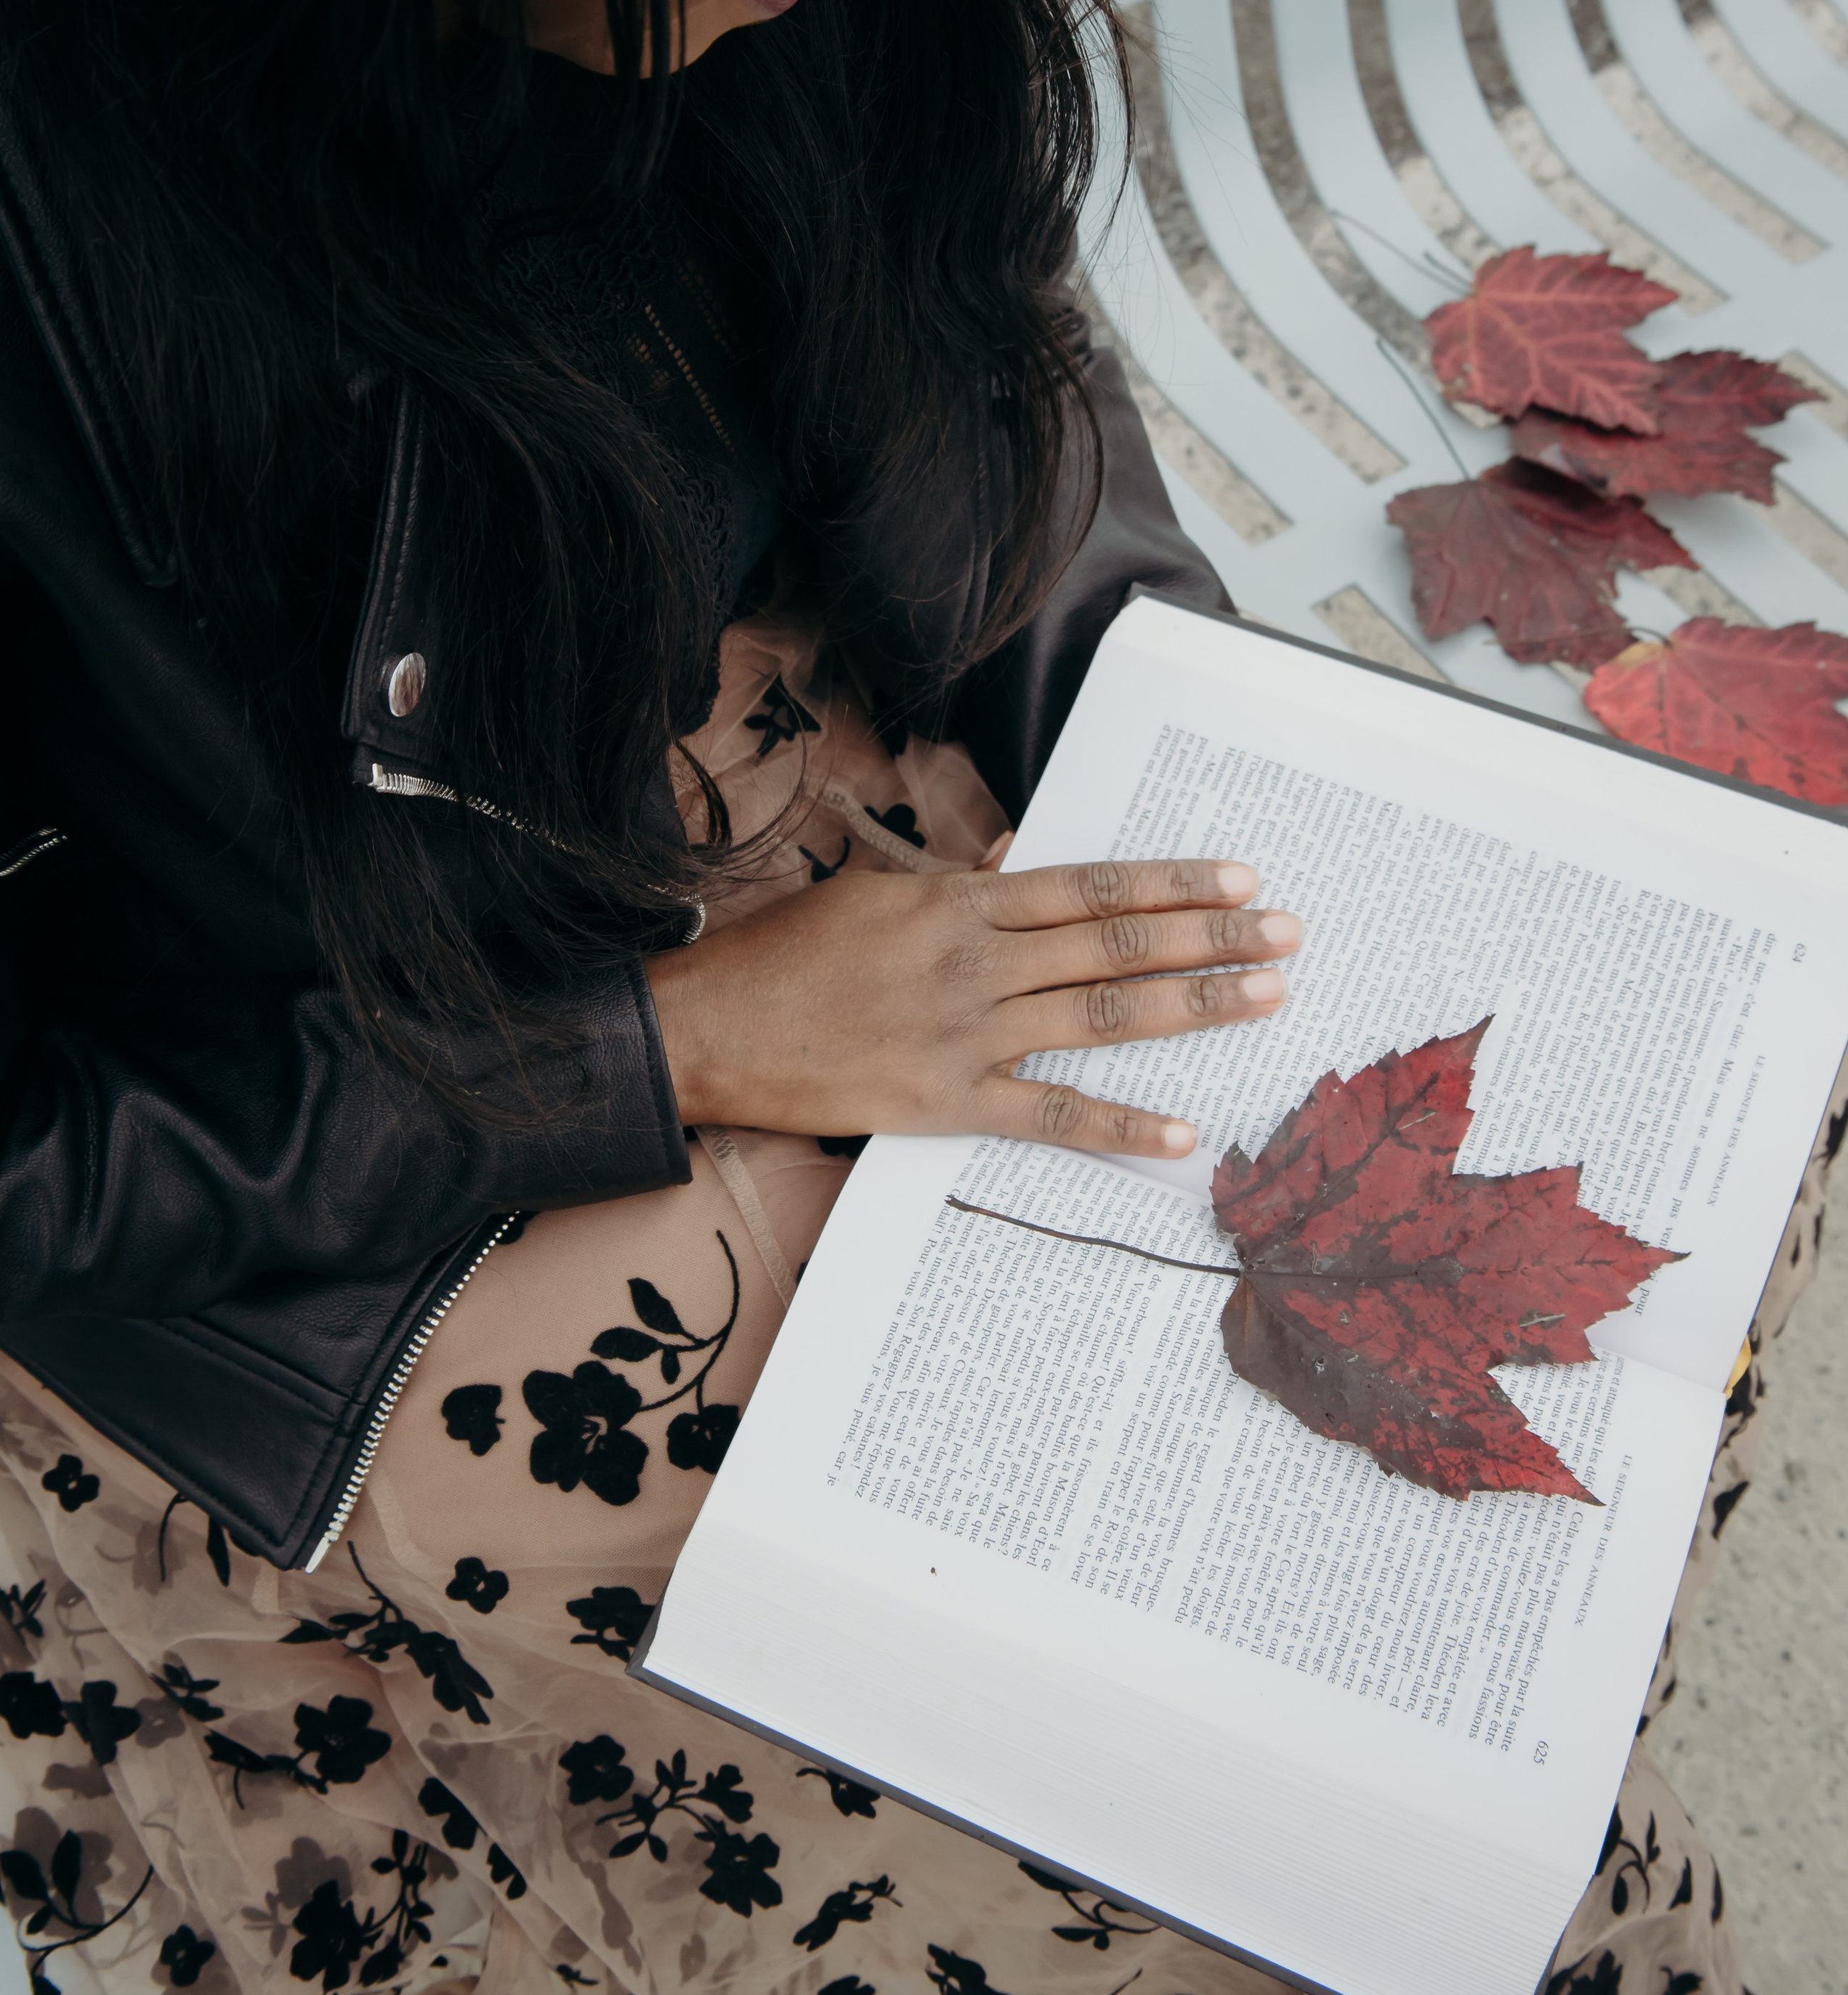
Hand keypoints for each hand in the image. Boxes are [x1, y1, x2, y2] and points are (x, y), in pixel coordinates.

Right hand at [645, 856, 1300, 1159]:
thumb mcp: (875, 895)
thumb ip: (958, 886)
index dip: (1172, 882)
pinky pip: (1051, 1115)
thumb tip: (1023, 861)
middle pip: (1116, 945)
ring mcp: (967, 1035)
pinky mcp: (947, 1102)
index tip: (1239, 877)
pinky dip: (1119, 1124)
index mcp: (961, 904)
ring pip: (1103, 1017)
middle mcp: (977, 963)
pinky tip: (1183, 1132)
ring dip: (1192, 1006)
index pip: (1091, 886)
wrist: (709, 1029)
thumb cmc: (785, 957)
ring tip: (1265, 996)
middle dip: (1209, 936)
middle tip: (1285, 933)